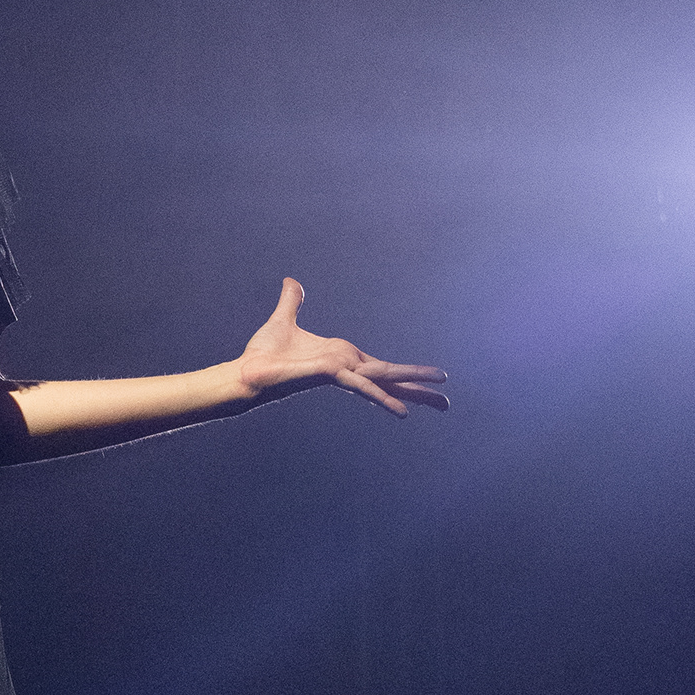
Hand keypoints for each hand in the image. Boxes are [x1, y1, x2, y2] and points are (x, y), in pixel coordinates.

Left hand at [236, 277, 447, 416]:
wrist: (245, 374)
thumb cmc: (262, 355)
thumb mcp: (283, 320)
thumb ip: (291, 302)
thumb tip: (291, 282)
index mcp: (342, 357)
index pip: (381, 367)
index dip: (404, 374)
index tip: (427, 381)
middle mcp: (346, 367)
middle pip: (391, 378)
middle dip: (420, 388)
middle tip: (448, 403)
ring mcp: (341, 373)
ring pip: (386, 380)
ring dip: (415, 391)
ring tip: (444, 403)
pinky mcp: (331, 375)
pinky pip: (362, 386)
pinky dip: (382, 397)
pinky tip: (403, 412)